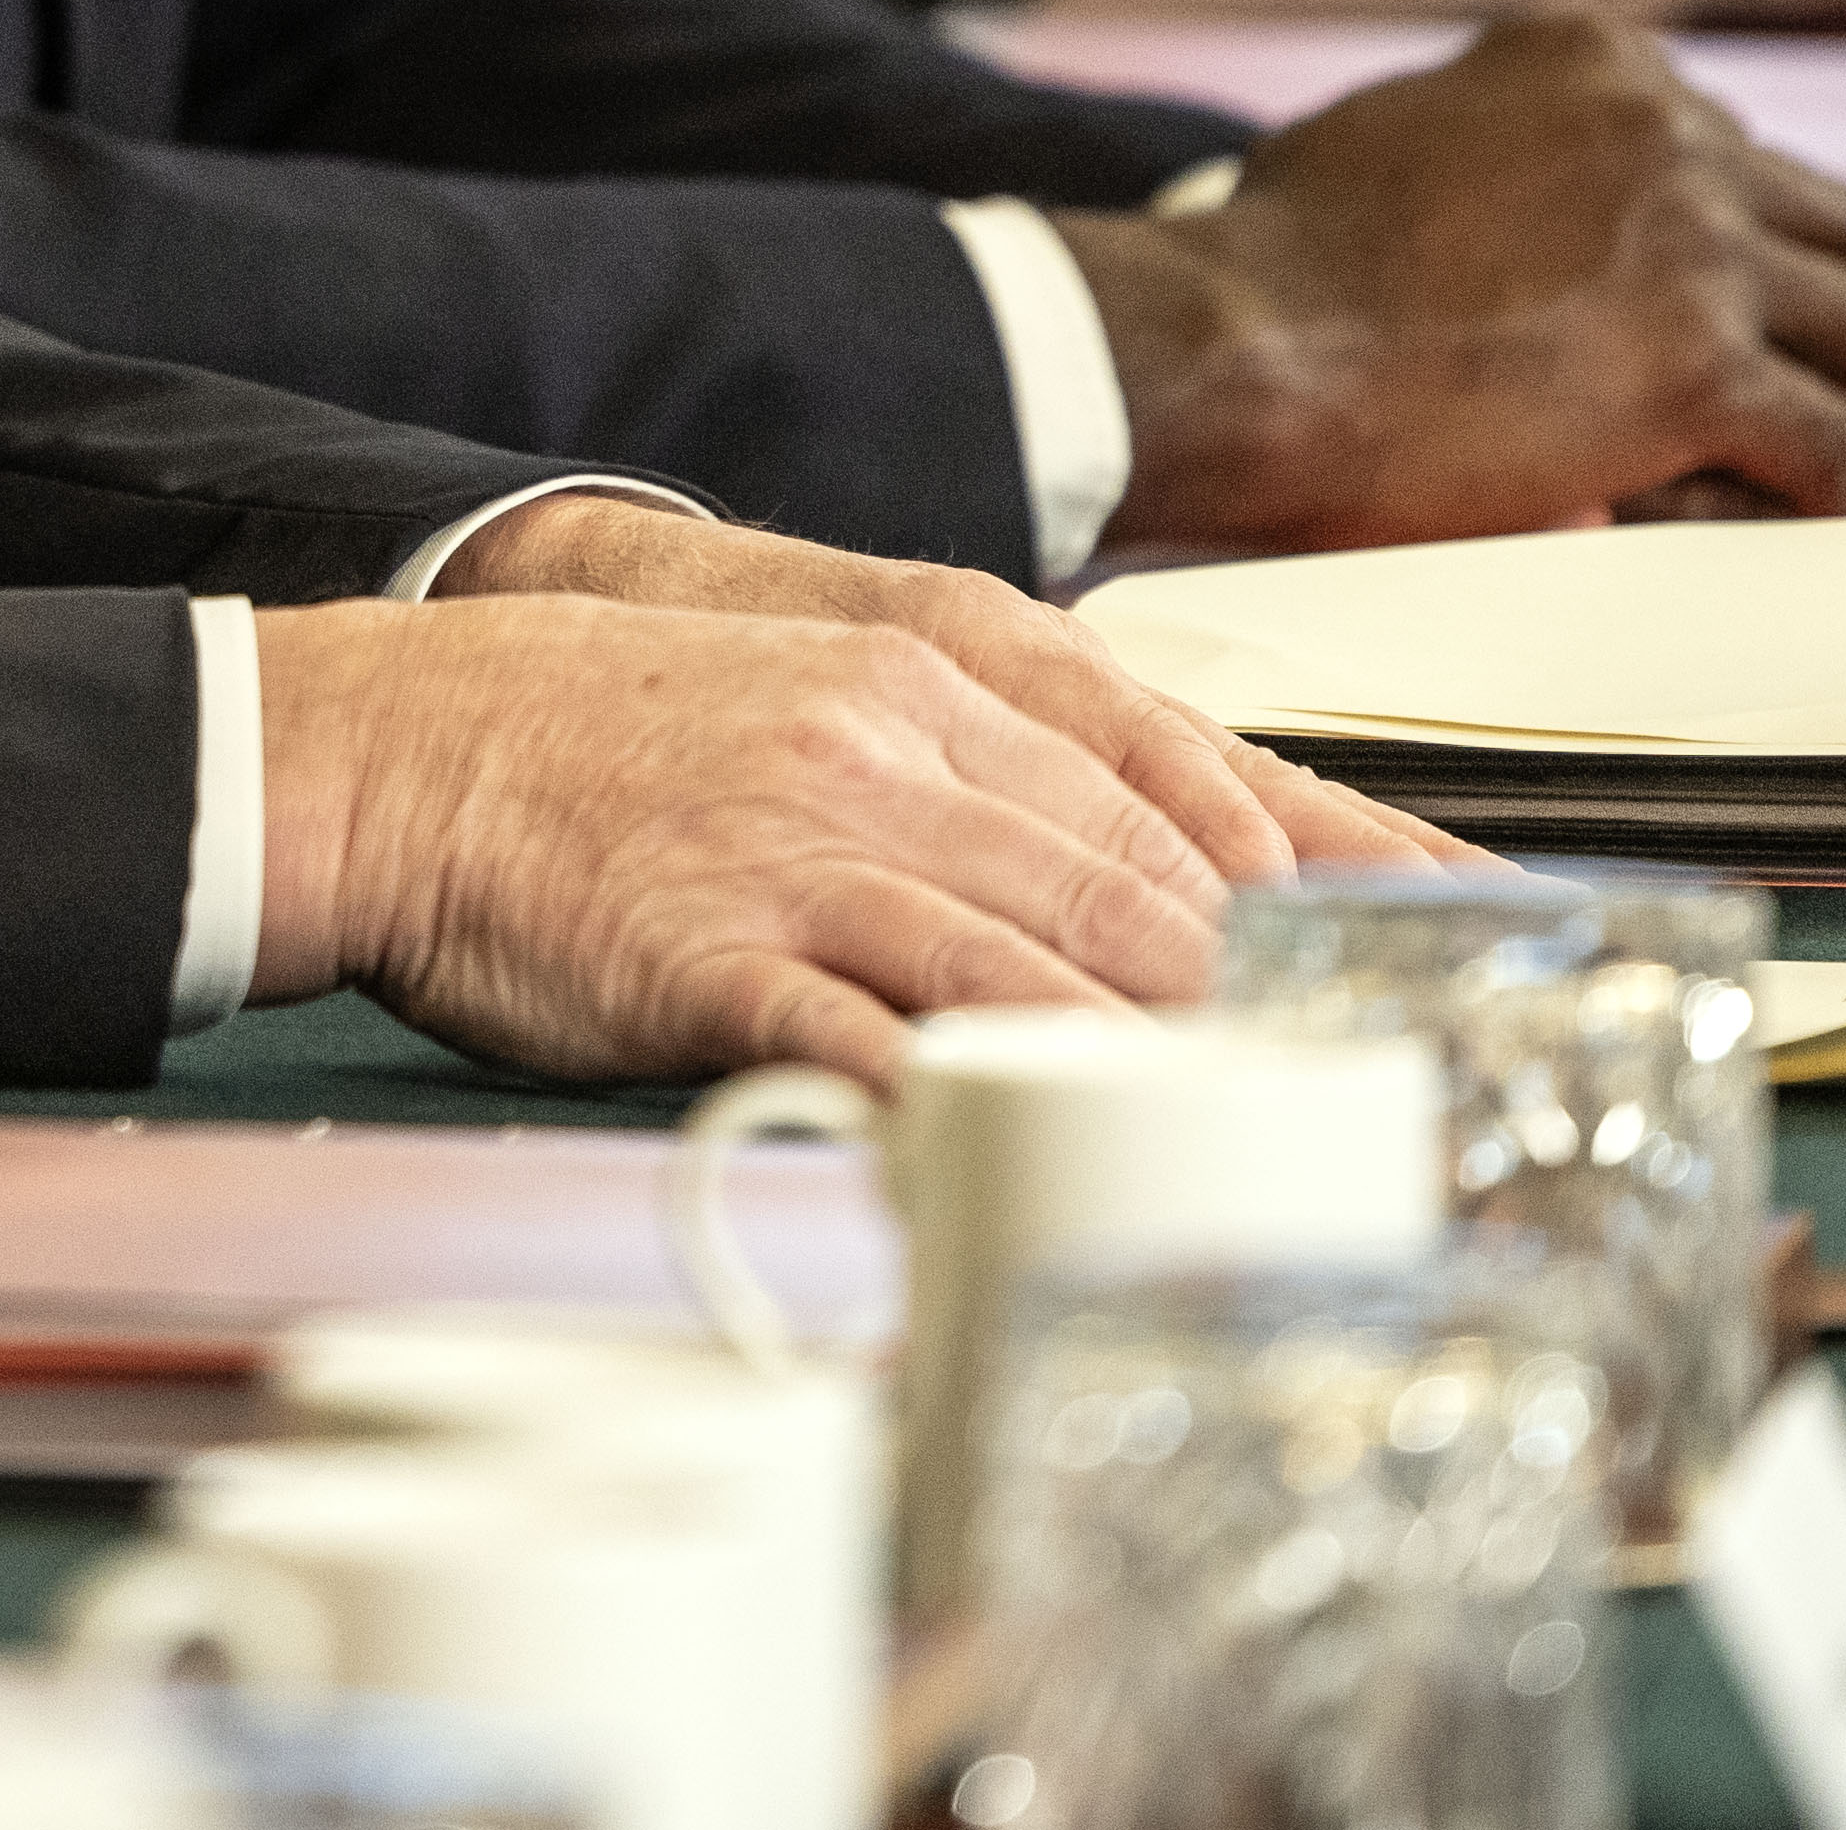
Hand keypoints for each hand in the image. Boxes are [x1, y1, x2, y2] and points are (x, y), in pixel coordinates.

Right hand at [252, 545, 1441, 1089]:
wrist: (401, 746)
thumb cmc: (599, 747)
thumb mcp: (809, 712)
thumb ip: (964, 779)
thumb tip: (1123, 888)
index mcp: (926, 682)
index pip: (1176, 787)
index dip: (1326, 875)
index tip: (1444, 945)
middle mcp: (891, 756)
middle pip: (1136, 888)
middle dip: (1273, 1002)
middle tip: (1384, 1088)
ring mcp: (804, 853)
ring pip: (1036, 966)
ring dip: (1159, 1067)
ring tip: (1270, 1147)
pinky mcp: (714, 955)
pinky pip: (871, 1045)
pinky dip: (968, 1112)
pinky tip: (1040, 1164)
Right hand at [1068, 13, 1845, 549]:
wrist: (1232, 346)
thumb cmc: (1271, 265)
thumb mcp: (1396, 129)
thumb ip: (1494, 139)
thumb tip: (1529, 219)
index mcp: (1593, 57)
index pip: (1738, 146)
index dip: (1734, 251)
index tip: (1704, 320)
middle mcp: (1666, 128)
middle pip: (1828, 229)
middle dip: (1810, 326)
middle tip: (1769, 405)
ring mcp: (1695, 243)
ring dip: (1833, 410)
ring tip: (1769, 475)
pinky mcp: (1700, 369)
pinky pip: (1827, 448)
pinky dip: (1803, 498)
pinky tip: (1737, 523)